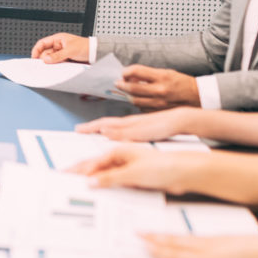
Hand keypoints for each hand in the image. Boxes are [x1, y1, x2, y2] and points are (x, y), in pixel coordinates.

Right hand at [31, 33, 90, 63]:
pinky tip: (57, 68)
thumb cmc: (86, 47)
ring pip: (51, 59)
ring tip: (52, 67)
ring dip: (51, 63)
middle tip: (44, 65)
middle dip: (44, 59)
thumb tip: (46, 60)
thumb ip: (58, 55)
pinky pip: (57, 64)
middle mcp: (59, 46)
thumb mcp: (70, 50)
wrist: (96, 53)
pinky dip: (56, 66)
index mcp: (58, 39)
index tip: (34, 58)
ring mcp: (62, 53)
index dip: (37, 50)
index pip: (43, 43)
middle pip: (46, 53)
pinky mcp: (65, 60)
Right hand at [65, 144, 202, 195]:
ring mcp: (128, 169)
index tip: (66, 176)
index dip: (79, 170)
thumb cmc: (161, 166)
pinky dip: (106, 188)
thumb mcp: (132, 173)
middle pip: (96, 167)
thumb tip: (91, 181)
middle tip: (66, 180)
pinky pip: (116, 184)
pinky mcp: (134, 179)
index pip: (93, 162)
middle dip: (81, 173)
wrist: (183, 174)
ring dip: (93, 182)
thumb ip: (110, 178)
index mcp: (119, 151)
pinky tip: (101, 195)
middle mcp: (122, 158)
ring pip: (105, 176)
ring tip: (79, 189)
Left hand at [76, 107, 196, 141]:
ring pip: (113, 126)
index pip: (107, 123)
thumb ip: (132, 134)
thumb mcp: (144, 130)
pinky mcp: (143, 131)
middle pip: (106, 123)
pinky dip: (116, 133)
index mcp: (130, 123)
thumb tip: (117, 139)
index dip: (93, 126)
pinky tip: (108, 133)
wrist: (179, 119)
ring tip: (85, 129)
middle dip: (91, 127)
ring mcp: (136, 126)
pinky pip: (127, 132)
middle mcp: (130, 122)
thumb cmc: (162, 125)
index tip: (80, 128)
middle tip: (77, 129)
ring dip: (99, 128)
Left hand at [116, 65, 200, 108]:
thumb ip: (149, 75)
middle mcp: (160, 90)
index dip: (126, 71)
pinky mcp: (160, 112)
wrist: (200, 97)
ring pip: (135, 101)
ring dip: (128, 95)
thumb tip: (131, 76)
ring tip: (127, 91)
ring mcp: (159, 103)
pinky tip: (140, 100)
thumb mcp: (167, 73)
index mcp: (162, 77)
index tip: (124, 73)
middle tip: (118, 83)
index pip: (136, 71)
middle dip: (121, 85)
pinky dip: (138, 104)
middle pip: (132, 88)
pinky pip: (142, 109)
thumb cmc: (183, 84)